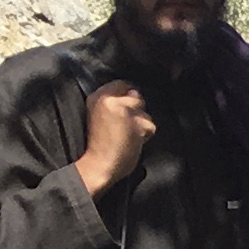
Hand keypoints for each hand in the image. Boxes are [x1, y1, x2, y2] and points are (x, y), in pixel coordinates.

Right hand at [76, 80, 155, 197]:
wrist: (98, 164)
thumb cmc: (100, 143)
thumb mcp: (100, 115)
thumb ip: (114, 102)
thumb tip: (135, 93)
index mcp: (98, 97)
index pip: (122, 84)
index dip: (129, 95)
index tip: (128, 107)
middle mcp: (110, 100)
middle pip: (136, 96)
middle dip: (136, 111)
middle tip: (125, 126)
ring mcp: (123, 110)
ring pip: (145, 112)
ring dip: (141, 124)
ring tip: (127, 135)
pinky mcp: (135, 123)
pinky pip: (151, 126)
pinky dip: (145, 135)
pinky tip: (133, 142)